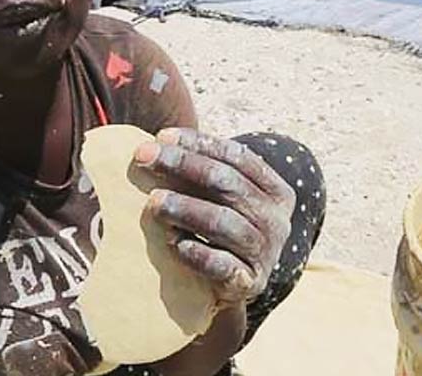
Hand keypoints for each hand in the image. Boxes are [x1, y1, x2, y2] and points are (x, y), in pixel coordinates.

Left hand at [134, 128, 294, 306]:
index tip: (163, 136)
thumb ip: (200, 172)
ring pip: (224, 223)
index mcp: (276, 190)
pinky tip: (174, 244)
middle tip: (145, 157)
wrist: (234, 286)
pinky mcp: (250, 283)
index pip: (238, 157)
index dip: (200, 144)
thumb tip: (154, 145)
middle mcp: (276, 219)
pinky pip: (223, 266)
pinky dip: (199, 254)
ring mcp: (266, 253)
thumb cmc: (221, 229)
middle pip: (228, 184)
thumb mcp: (222, 198)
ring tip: (154, 201)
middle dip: (183, 165)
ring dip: (186, 209)